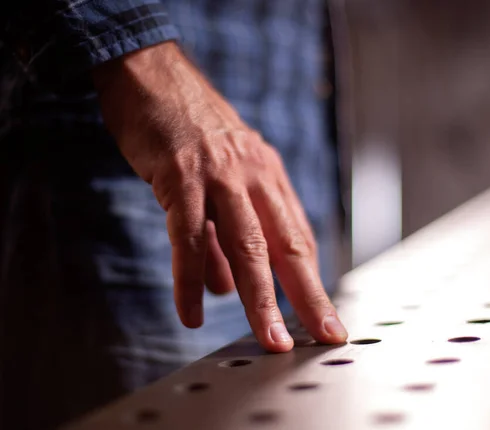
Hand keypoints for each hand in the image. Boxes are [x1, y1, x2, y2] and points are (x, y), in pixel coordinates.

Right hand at [92, 42, 347, 351]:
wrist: (152, 74)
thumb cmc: (187, 130)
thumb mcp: (219, 178)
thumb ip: (224, 237)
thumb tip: (231, 290)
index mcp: (269, 176)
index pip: (298, 238)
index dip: (312, 281)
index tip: (324, 317)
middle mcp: (255, 175)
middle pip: (287, 246)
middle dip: (308, 297)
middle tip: (324, 336)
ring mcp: (220, 174)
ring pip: (247, 246)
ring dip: (261, 299)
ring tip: (271, 340)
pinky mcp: (181, 175)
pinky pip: (188, 236)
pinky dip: (190, 279)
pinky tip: (193, 313)